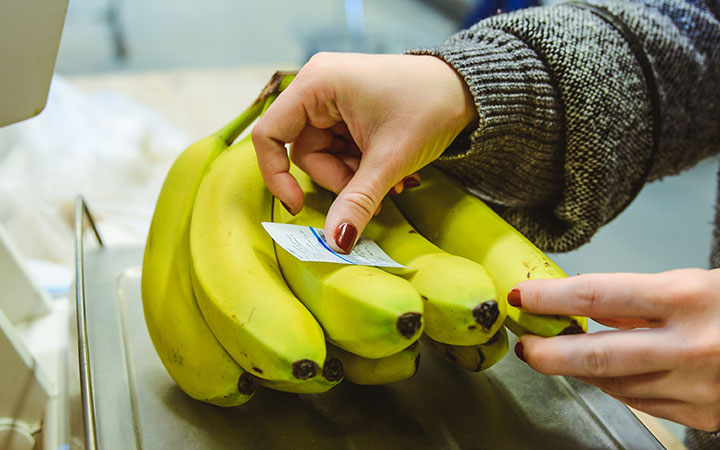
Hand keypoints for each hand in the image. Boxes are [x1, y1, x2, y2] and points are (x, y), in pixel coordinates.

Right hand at [252, 52, 476, 252]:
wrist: (467, 89)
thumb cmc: (430, 107)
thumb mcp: (390, 160)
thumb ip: (357, 201)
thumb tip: (335, 243)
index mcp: (317, 84)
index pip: (270, 135)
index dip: (277, 175)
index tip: (300, 208)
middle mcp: (318, 86)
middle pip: (304, 152)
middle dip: (341, 179)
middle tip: (378, 191)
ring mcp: (333, 98)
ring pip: (324, 155)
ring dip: (355, 177)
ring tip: (394, 179)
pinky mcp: (347, 109)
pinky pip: (340, 148)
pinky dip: (362, 166)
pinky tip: (391, 171)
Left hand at [510, 268, 719, 431]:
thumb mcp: (692, 285)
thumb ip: (636, 299)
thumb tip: (581, 306)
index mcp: (688, 298)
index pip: (596, 296)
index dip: (549, 298)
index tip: (522, 296)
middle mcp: (692, 346)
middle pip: (595, 355)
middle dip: (547, 353)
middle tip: (526, 346)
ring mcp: (698, 387)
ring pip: (613, 383)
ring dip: (580, 370)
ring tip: (562, 355)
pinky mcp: (704, 415)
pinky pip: (640, 401)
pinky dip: (617, 385)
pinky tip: (610, 372)